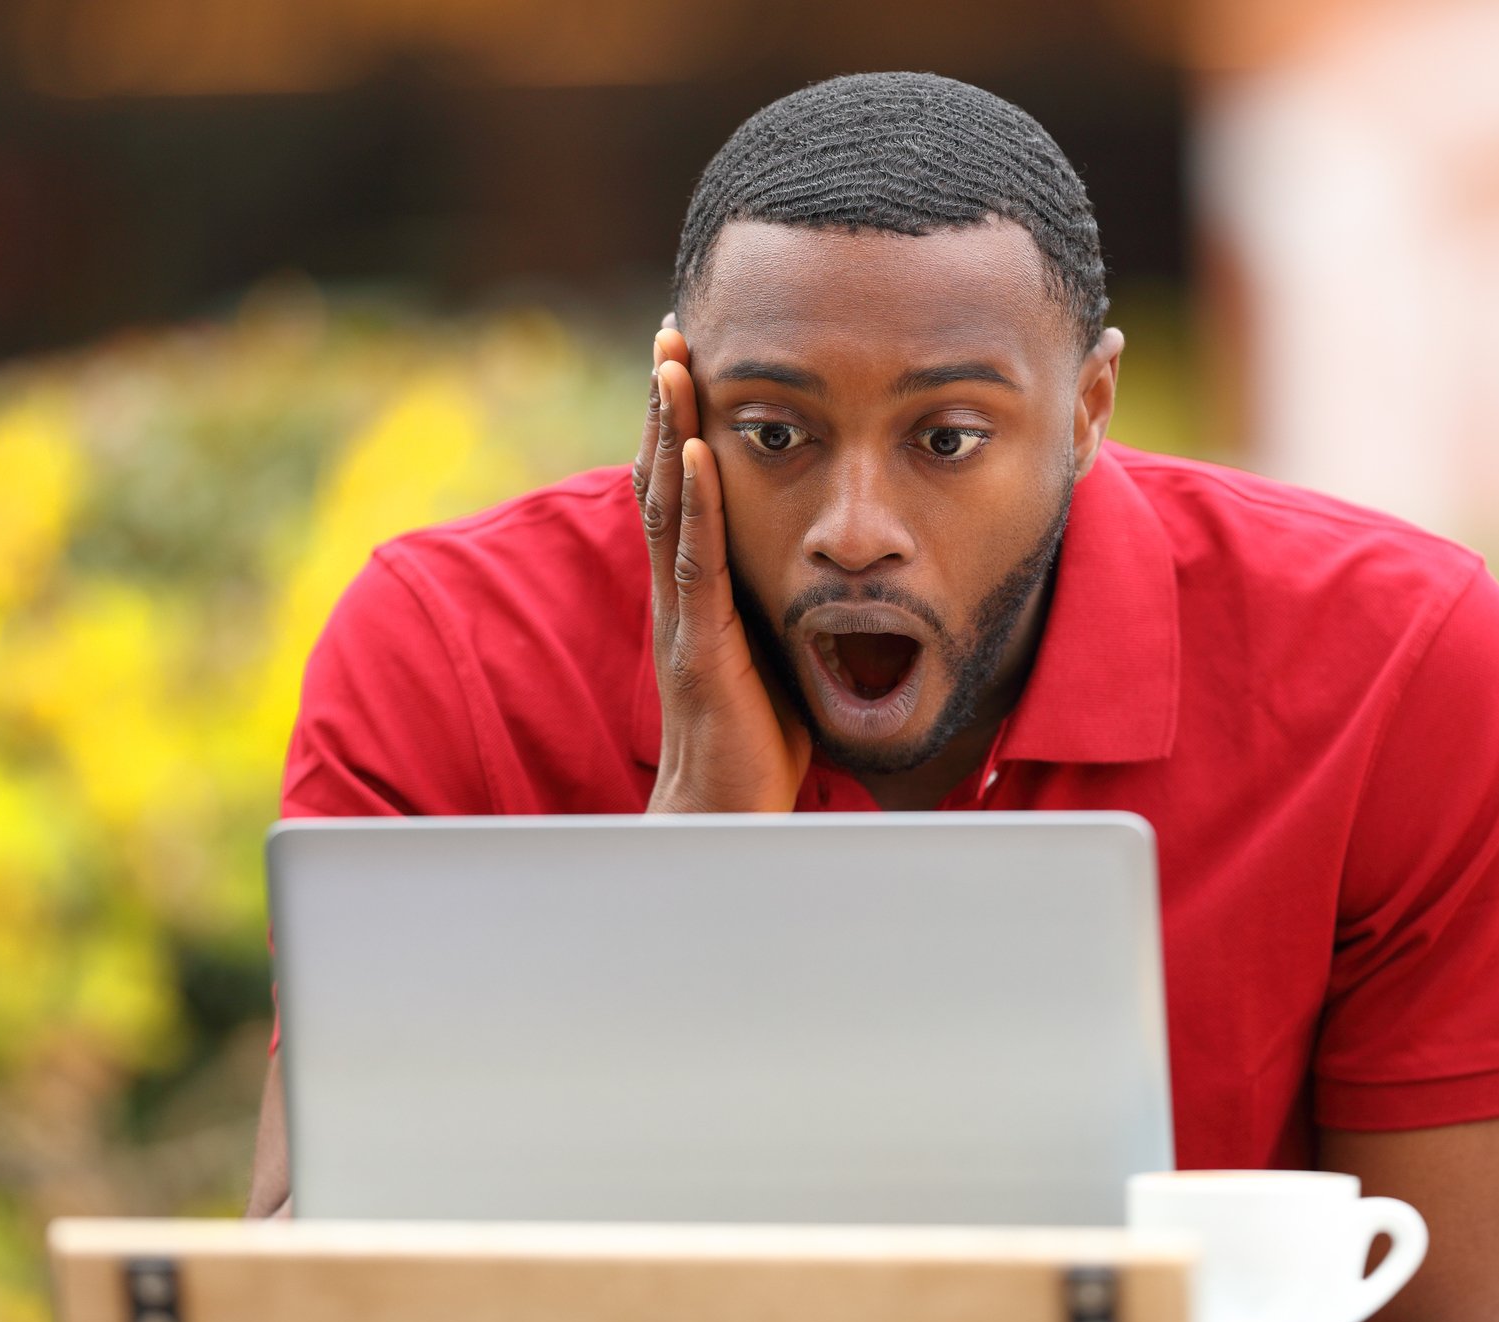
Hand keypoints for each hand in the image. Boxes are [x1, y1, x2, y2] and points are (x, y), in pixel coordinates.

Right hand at [636, 325, 810, 812]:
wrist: (725, 814)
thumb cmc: (757, 741)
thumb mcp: (779, 650)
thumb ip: (787, 600)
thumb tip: (834, 559)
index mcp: (699, 588)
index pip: (685, 489)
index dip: (682, 424)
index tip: (691, 360)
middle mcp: (679, 590)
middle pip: (664, 477)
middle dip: (666, 404)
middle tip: (671, 329)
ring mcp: (682, 613)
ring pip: (668, 504)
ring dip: (667, 428)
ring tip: (670, 360)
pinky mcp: (698, 644)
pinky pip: (693, 560)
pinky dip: (693, 501)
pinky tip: (692, 450)